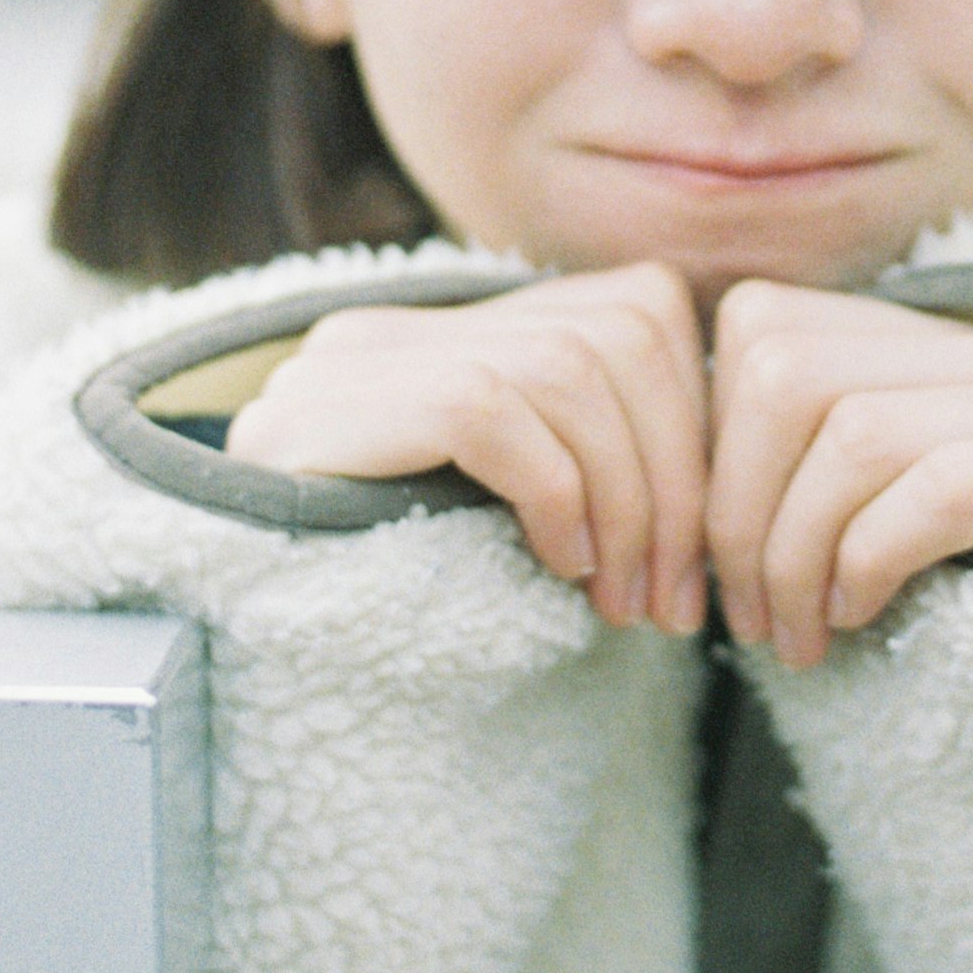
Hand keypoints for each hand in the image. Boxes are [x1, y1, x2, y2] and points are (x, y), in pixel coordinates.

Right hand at [223, 264, 708, 632]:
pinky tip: (559, 568)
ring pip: (573, 369)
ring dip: (628, 501)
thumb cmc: (401, 603)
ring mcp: (359, 357)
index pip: (637, 308)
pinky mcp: (331, 406)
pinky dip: (555, 492)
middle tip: (673, 598)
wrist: (240, 664)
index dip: (696, 424)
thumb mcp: (515, 518)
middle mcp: (407, 325)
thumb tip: (731, 468)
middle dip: (677, 475)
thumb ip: (595, 462)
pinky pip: (495, 410)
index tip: (697, 551)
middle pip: (621, 332)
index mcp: (461, 333)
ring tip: (619, 601)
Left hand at [705, 283, 972, 668]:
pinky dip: (870, 561)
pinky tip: (862, 614)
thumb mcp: (892, 489)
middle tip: (748, 617)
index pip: (760, 331)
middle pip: (786, 374)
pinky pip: (938, 493)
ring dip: (797, 554)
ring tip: (800, 632)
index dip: (710, 449)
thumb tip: (674, 494)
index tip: (710, 560)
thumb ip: (802, 458)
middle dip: (739, 511)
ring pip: (851, 434)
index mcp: (927, 328)